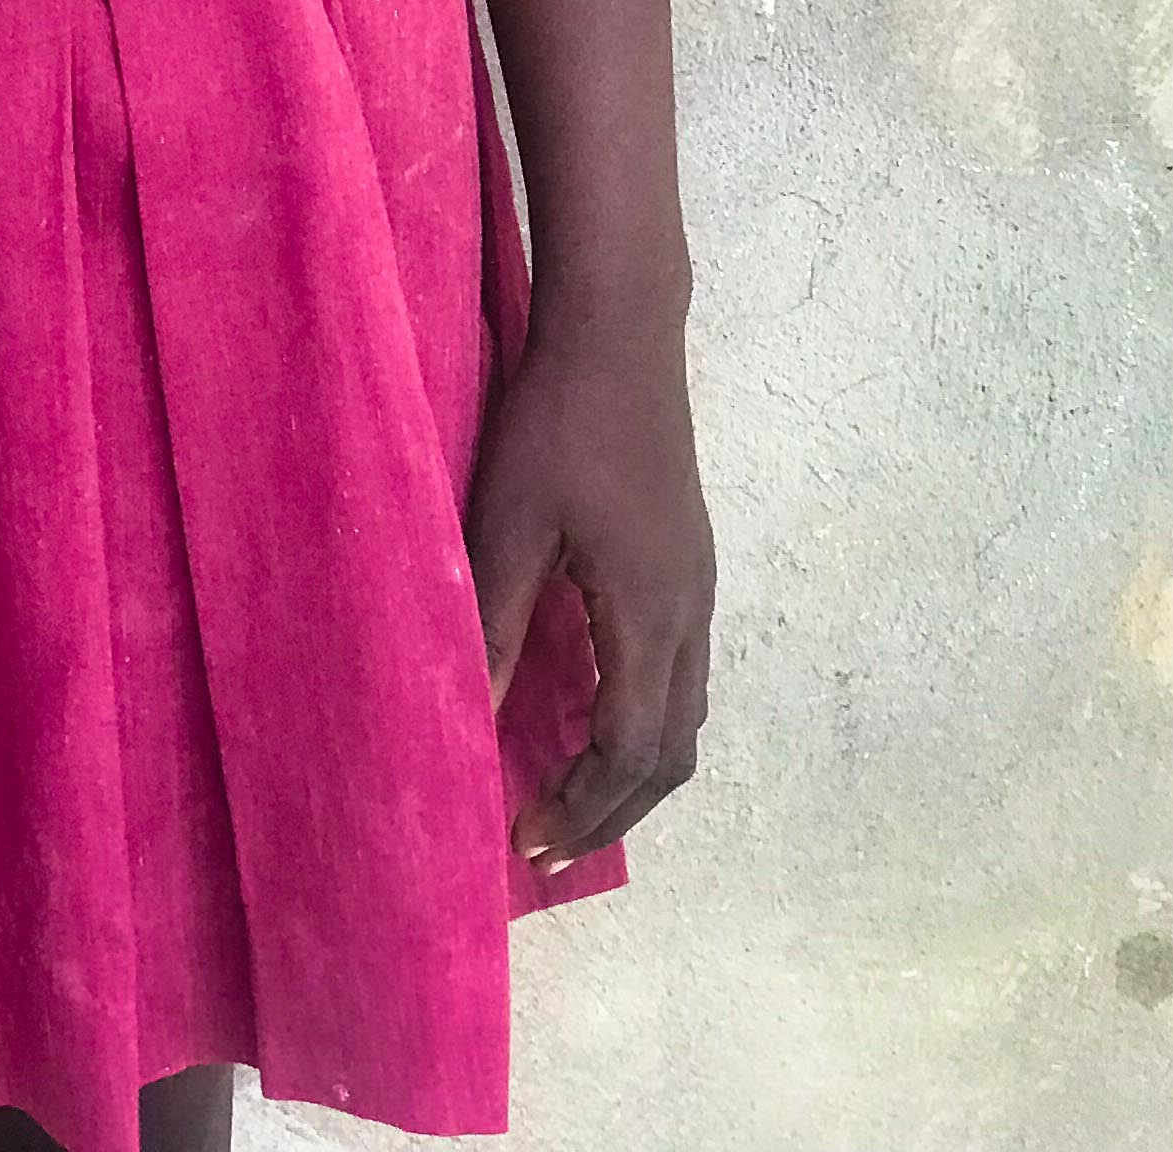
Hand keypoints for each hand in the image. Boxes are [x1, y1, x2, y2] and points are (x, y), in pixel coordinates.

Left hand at [465, 307, 712, 873]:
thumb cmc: (558, 420)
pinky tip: (593, 712)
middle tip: (545, 842)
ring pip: (684, 713)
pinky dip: (643, 720)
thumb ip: (495, 622)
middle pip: (672, 751)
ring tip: (569, 797)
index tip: (524, 840)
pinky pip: (678, 672)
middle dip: (611, 809)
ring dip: (632, 769)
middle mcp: (689, 611)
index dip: (580, 807)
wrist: (622, 330)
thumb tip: (476, 718)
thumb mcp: (507, 521)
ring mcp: (696, 583)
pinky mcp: (685, 557)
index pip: (630, 751)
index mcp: (650, 613)